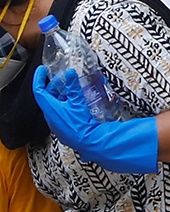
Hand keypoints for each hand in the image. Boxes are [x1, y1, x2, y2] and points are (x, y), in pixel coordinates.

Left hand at [32, 66, 157, 172]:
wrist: (88, 142)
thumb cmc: (80, 124)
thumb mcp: (77, 101)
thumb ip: (73, 86)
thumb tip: (70, 72)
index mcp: (50, 108)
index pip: (39, 90)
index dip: (38, 78)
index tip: (41, 70)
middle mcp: (50, 116)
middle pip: (47, 97)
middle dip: (54, 86)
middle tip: (63, 78)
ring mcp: (56, 123)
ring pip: (54, 104)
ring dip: (60, 95)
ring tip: (71, 89)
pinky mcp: (63, 127)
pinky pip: (60, 112)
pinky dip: (64, 103)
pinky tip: (75, 102)